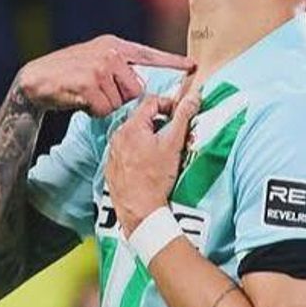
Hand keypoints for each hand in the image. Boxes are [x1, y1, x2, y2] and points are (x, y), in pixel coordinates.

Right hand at [18, 34, 192, 116]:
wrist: (35, 81)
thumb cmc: (66, 75)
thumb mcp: (94, 61)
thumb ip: (118, 68)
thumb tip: (141, 86)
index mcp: (114, 45)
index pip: (150, 54)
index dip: (172, 62)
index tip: (193, 67)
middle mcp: (111, 53)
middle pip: (137, 88)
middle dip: (122, 99)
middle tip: (100, 95)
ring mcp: (100, 66)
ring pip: (120, 101)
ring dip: (105, 106)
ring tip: (87, 96)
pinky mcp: (90, 83)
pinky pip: (105, 108)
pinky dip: (93, 111)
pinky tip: (80, 101)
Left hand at [105, 80, 201, 234]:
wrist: (140, 210)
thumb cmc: (156, 178)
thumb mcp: (174, 144)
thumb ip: (183, 117)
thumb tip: (193, 96)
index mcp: (132, 127)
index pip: (151, 102)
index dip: (168, 104)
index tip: (179, 114)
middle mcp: (118, 136)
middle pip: (141, 118)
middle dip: (159, 121)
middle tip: (173, 133)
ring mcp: (113, 152)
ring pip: (133, 135)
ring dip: (148, 136)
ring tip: (162, 150)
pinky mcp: (112, 167)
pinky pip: (125, 151)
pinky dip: (137, 151)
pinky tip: (149, 163)